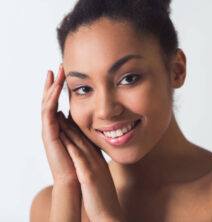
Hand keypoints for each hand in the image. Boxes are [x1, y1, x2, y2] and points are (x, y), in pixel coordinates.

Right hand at [41, 65, 78, 184]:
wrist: (79, 180)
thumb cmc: (85, 162)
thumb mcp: (87, 138)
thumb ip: (87, 127)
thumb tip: (96, 117)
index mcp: (62, 126)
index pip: (59, 102)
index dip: (61, 88)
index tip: (66, 73)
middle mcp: (53, 126)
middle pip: (50, 100)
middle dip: (54, 83)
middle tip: (58, 66)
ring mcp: (50, 130)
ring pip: (47, 103)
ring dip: (51, 87)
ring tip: (54, 72)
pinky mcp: (49, 136)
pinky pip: (48, 113)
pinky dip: (51, 100)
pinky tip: (56, 88)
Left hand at [57, 111, 123, 220]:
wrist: (109, 213)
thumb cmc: (103, 198)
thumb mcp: (101, 178)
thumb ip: (96, 167)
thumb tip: (90, 161)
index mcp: (99, 161)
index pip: (88, 141)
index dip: (79, 129)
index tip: (72, 118)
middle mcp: (97, 161)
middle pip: (83, 139)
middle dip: (72, 125)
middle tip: (64, 111)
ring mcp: (93, 168)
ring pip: (80, 144)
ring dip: (69, 130)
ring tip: (60, 118)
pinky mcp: (88, 176)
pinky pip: (78, 158)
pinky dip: (71, 146)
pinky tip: (64, 138)